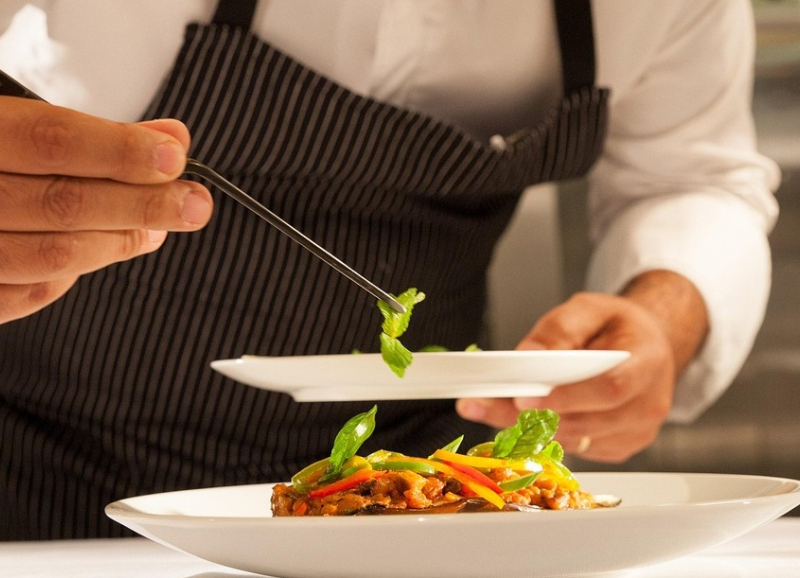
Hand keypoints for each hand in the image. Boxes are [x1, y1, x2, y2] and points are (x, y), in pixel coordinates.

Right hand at [0, 97, 212, 323]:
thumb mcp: (13, 122)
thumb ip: (90, 133)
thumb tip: (169, 139)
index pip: (50, 141)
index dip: (120, 151)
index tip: (175, 158)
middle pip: (60, 204)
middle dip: (142, 205)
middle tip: (193, 204)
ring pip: (51, 257)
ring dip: (117, 242)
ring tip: (157, 228)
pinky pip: (26, 296)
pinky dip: (71, 276)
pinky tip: (99, 252)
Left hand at [456, 270, 707, 462]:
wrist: (649, 345)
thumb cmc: (619, 326)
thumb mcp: (590, 308)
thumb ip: (560, 328)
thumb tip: (529, 355)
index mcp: (647, 363)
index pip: (609, 389)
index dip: (566, 397)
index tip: (524, 398)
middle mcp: (647, 405)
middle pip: (585, 422)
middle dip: (530, 416)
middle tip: (485, 404)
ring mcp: (635, 432)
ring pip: (574, 440)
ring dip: (528, 429)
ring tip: (488, 408)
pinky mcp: (618, 447)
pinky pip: (575, 447)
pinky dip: (544, 435)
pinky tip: (520, 418)